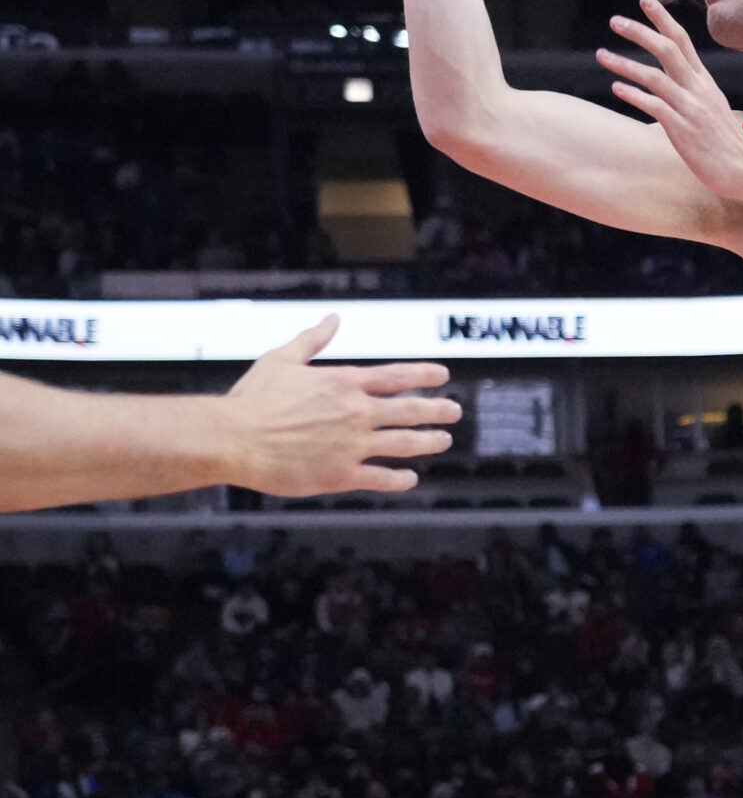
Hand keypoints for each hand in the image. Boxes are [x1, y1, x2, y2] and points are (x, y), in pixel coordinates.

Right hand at [219, 316, 459, 494]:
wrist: (232, 438)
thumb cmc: (252, 399)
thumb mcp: (282, 358)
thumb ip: (312, 339)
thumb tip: (333, 318)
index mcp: (344, 383)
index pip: (398, 376)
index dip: (425, 374)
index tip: (443, 375)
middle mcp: (356, 413)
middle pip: (412, 410)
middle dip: (438, 410)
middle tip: (454, 411)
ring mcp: (352, 445)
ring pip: (405, 444)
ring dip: (429, 442)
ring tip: (443, 441)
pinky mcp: (341, 475)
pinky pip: (381, 478)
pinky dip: (399, 479)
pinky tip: (410, 478)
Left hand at [599, 0, 742, 199]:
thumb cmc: (725, 143)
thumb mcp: (711, 108)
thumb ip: (691, 93)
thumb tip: (669, 86)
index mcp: (705, 82)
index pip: (683, 41)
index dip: (663, 20)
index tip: (646, 0)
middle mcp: (698, 89)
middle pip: (668, 50)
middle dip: (640, 32)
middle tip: (615, 20)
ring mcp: (691, 108)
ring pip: (655, 76)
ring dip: (626, 64)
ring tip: (602, 55)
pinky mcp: (682, 128)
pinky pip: (654, 105)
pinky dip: (634, 95)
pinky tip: (616, 88)